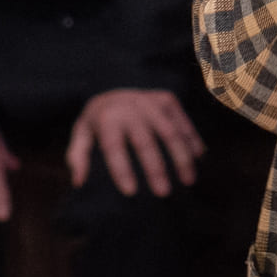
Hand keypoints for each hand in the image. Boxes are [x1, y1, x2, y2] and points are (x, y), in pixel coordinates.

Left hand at [68, 87, 205, 197]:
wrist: (114, 82)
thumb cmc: (99, 118)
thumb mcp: (82, 133)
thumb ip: (78, 157)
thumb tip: (79, 182)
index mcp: (106, 117)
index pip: (114, 147)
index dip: (121, 170)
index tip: (131, 193)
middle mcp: (130, 107)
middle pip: (145, 141)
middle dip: (155, 169)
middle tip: (163, 194)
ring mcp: (151, 102)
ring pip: (170, 132)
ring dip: (181, 158)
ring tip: (188, 181)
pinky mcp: (167, 99)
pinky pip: (183, 122)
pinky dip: (192, 141)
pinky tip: (198, 159)